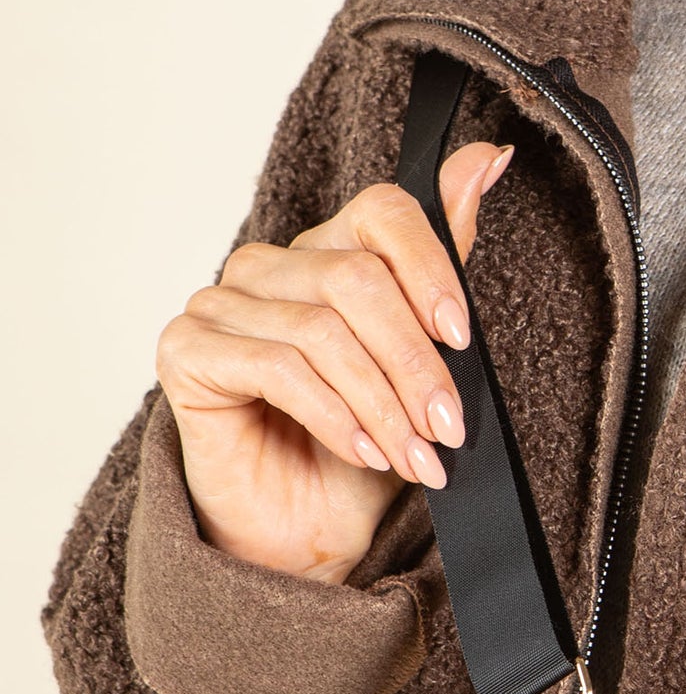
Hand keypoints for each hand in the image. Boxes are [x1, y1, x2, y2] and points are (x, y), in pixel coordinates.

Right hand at [156, 144, 511, 584]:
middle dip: (416, 362)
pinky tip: (363, 450)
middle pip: (357, 278)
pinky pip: (278, 369)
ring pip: (323, 330)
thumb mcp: (422, 359)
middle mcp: (268, 265)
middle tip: (449, 426)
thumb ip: (446, 261)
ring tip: (415, 455)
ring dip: (383, 404)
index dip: (430, 267)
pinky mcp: (187, 351)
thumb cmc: (361, 450)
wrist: (306, 537)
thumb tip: (489, 156)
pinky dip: (335, 416)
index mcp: (326, 250)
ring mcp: (219, 302)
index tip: (464, 336)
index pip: (382, 211)